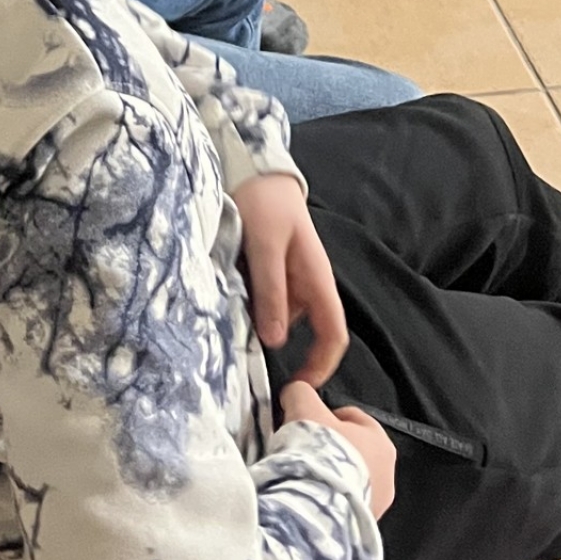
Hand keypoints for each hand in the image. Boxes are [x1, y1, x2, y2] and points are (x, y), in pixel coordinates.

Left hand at [234, 171, 348, 375]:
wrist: (255, 171)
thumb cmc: (265, 203)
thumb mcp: (265, 247)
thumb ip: (271, 291)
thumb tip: (275, 341)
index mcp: (317, 281)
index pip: (333, 335)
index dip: (322, 366)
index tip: (299, 388)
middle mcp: (307, 286)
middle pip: (305, 334)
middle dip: (284, 355)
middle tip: (253, 372)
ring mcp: (289, 281)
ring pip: (279, 319)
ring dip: (260, 330)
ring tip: (231, 338)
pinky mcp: (270, 275)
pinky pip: (264, 303)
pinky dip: (250, 310)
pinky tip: (228, 308)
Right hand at [279, 387, 396, 517]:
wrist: (315, 506)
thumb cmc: (318, 455)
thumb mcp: (303, 404)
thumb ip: (301, 392)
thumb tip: (295, 392)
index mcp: (380, 440)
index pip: (352, 417)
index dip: (323, 416)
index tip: (306, 423)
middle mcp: (387, 474)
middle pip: (351, 451)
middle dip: (328, 450)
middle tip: (303, 451)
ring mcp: (376, 504)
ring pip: (349, 481)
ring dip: (329, 478)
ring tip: (304, 478)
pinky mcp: (361, 527)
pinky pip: (343, 507)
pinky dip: (328, 502)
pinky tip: (309, 499)